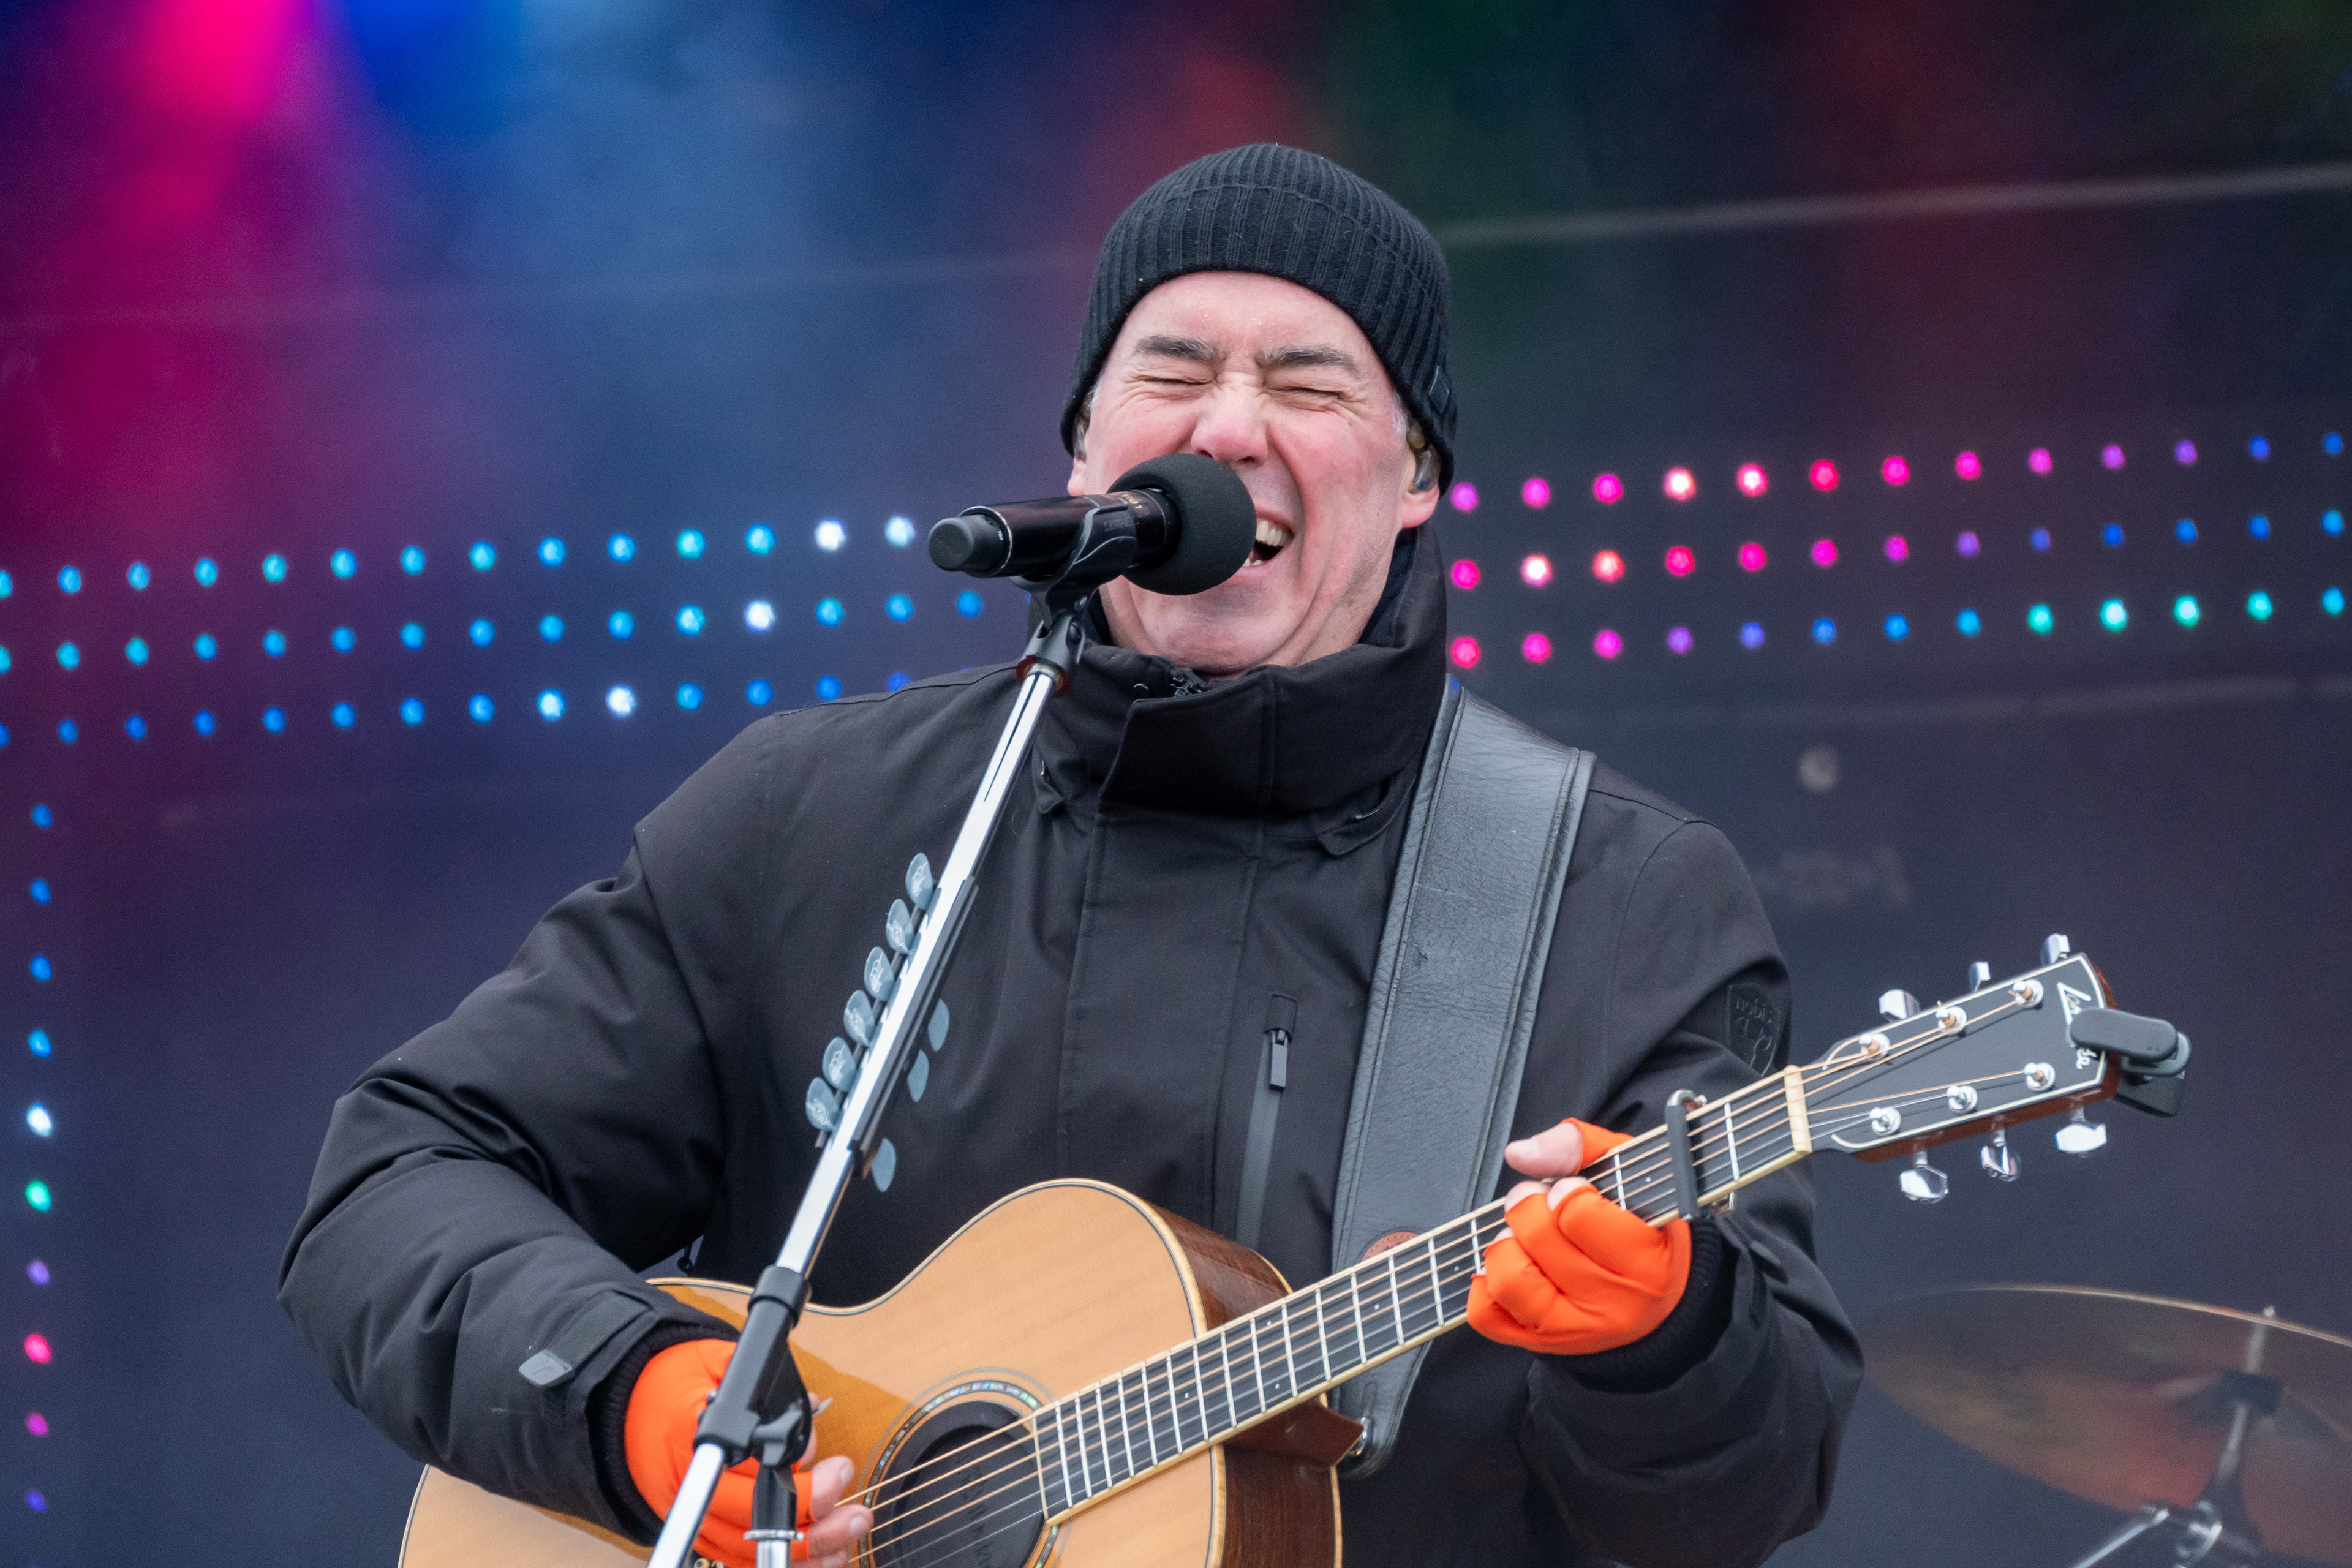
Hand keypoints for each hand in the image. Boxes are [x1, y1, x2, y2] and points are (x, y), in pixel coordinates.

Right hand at [625, 1338, 874, 1566]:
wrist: (622, 1404)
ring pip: (749, 1553)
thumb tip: (808, 1405)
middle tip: (856, 1509)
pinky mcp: (698, 1531)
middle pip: (753, 1524)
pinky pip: (740, 1560)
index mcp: (690, 1440)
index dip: (799, 1481)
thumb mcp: (712, 1360)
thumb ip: (761, 1383)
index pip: (752, 1473)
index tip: (835, 1472)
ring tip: (849, 1535)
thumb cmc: (672, 1379)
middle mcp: (686, 1489)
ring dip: (807, 1553)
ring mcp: (690, 1517)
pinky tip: (822, 1558)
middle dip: (814, 1522)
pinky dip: (783, 1565)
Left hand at [1466, 1119, 1692, 1355]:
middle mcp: (1610, 1305)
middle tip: (1539, 1201)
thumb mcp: (1634, 1177)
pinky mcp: (1539, 1344)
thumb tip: (1523, 1153)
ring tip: (1523, 1235)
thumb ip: (1583, 1147)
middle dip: (1528, 1205)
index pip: (1578, 1215)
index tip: (1573, 1190)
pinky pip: (1486, 1313)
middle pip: (1538, 1237)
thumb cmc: (1644, 1234)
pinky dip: (1485, 1282)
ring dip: (1506, 1244)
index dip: (1566, 1190)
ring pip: (1508, 1278)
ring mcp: (1572, 1331)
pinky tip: (1511, 1264)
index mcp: (1645, 1263)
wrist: (1657, 1307)